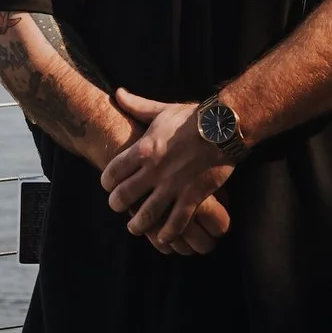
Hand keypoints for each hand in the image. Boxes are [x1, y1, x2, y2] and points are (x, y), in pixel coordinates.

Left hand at [102, 89, 234, 252]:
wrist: (224, 127)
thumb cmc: (193, 118)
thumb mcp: (162, 110)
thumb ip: (138, 106)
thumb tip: (118, 94)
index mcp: (144, 148)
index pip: (112, 172)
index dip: (107, 182)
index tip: (109, 186)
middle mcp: (154, 169)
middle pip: (123, 196)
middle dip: (117, 205)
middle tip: (119, 207)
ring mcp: (173, 185)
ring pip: (146, 215)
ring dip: (137, 225)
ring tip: (135, 228)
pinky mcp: (193, 196)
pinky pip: (176, 222)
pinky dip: (168, 233)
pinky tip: (164, 238)